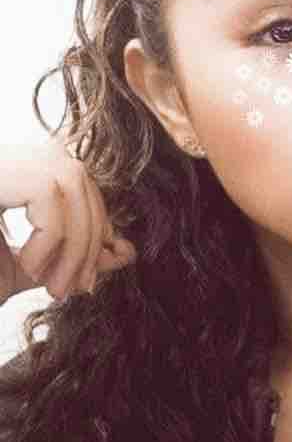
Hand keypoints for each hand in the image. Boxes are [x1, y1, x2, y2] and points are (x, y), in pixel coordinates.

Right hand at [0, 135, 136, 302]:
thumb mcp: (29, 265)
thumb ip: (75, 255)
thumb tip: (129, 252)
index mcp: (19, 171)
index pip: (79, 181)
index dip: (98, 224)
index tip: (93, 272)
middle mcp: (9, 155)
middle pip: (80, 177)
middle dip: (92, 236)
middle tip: (79, 287)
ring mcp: (0, 160)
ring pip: (70, 179)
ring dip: (77, 240)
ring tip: (56, 286)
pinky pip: (47, 192)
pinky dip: (52, 235)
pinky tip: (29, 266)